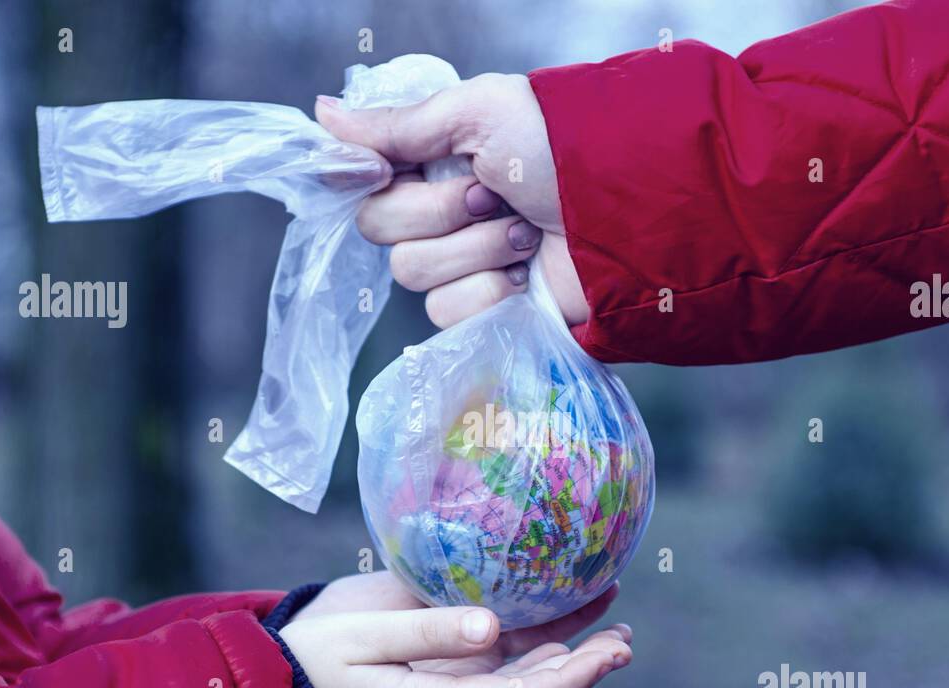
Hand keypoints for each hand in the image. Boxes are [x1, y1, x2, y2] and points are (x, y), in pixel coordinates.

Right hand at [279, 573, 630, 687]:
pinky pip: (496, 681)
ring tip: (611, 627)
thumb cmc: (309, 661)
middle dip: (583, 667)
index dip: (571, 677)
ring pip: (518, 687)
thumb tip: (493, 625)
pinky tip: (555, 629)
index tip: (613, 654)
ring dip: (564, 657)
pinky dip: (532, 654)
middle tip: (625, 637)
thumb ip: (425, 629)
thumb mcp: (360, 635)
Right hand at [315, 74, 589, 329]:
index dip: (375, 178)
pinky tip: (525, 276)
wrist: (625, 216)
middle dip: (440, 211)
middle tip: (493, 196)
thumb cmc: (562, 149)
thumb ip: (399, 124)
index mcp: (432, 161)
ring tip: (526, 233)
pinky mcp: (483, 312)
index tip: (394, 169)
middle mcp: (439, 213)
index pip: (363, 179)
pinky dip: (489, 291)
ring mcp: (460, 265)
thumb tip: (323, 114)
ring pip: (412, 273)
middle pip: (379, 228)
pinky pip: (447, 312)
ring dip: (476, 250)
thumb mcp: (479, 114)